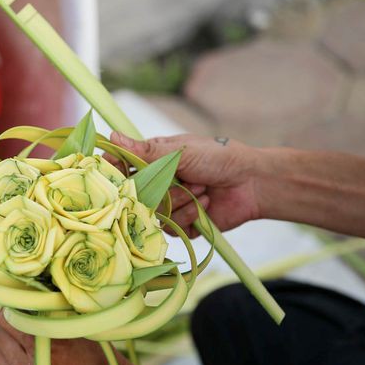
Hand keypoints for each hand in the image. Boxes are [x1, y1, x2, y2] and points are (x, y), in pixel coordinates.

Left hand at [0, 312, 127, 364]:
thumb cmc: (95, 358)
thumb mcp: (78, 330)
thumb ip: (50, 314)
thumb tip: (28, 291)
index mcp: (47, 352)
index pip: (11, 319)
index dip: (14, 308)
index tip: (21, 304)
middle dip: (7, 322)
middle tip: (20, 318)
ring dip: (6, 343)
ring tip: (24, 341)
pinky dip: (8, 362)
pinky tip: (26, 360)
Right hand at [106, 132, 261, 234]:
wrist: (252, 182)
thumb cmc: (219, 157)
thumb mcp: (181, 152)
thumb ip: (145, 151)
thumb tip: (112, 136)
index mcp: (153, 159)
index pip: (120, 166)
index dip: (114, 172)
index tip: (116, 174)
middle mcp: (157, 182)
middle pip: (136, 195)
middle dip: (161, 189)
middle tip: (181, 179)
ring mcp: (168, 204)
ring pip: (154, 213)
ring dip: (180, 201)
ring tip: (201, 189)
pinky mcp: (181, 223)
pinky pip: (171, 228)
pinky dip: (189, 216)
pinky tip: (205, 205)